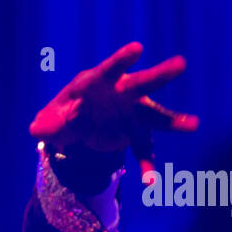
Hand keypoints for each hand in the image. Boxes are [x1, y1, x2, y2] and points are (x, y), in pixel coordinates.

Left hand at [29, 42, 198, 178]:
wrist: (77, 126)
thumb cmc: (64, 113)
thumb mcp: (49, 119)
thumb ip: (45, 123)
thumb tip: (38, 131)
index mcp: (97, 83)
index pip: (110, 69)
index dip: (122, 60)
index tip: (137, 50)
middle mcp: (120, 94)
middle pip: (140, 84)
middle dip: (159, 75)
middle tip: (181, 64)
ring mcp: (131, 114)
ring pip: (154, 116)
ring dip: (173, 121)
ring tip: (193, 126)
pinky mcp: (134, 134)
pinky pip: (143, 150)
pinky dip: (146, 166)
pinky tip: (150, 181)